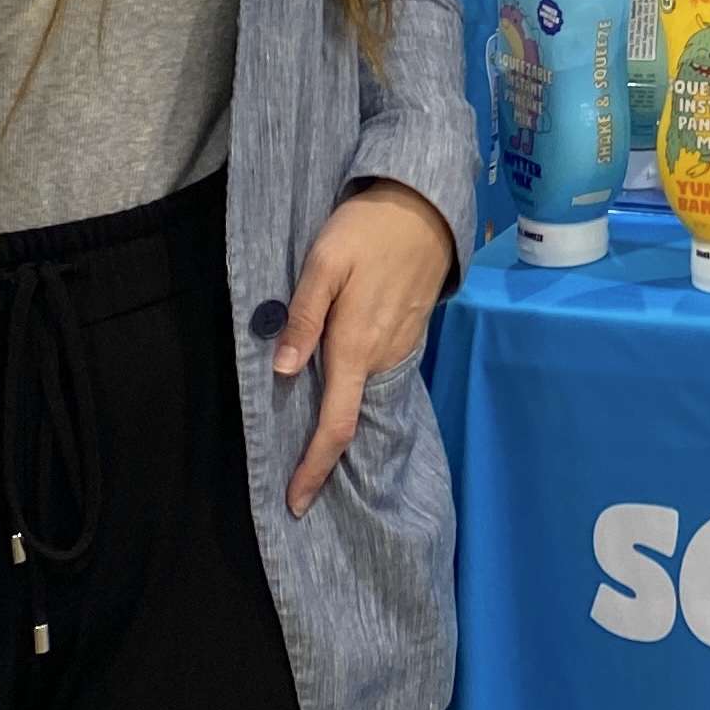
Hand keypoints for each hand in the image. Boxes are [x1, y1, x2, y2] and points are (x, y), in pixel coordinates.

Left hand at [278, 181, 459, 516]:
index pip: (335, 424)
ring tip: (308, 435)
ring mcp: (399, 348)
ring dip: (337, 414)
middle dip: (322, 449)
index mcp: (355, 346)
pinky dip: (354, 388)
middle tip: (293, 474)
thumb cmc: (366, 230)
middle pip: (349, 416)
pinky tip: (337, 384)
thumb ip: (303, 316)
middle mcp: (382, 357)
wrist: (424, 206)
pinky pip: (375, 374)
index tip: (295, 502)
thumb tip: (285, 372)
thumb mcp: (323, 263)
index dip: (314, 467)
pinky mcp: (407, 335)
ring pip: (363, 394)